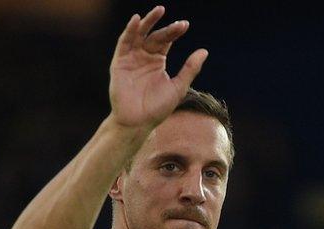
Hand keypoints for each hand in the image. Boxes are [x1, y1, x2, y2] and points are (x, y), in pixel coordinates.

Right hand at [109, 5, 207, 128]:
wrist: (137, 122)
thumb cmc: (157, 109)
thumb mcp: (178, 87)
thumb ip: (190, 69)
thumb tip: (204, 51)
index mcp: (157, 61)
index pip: (166, 40)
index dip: (174, 32)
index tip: (184, 25)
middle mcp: (143, 57)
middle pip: (154, 35)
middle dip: (164, 27)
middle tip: (175, 20)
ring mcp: (131, 59)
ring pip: (138, 35)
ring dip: (146, 22)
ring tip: (158, 11)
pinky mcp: (119, 63)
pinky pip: (124, 44)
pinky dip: (129, 31)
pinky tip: (136, 20)